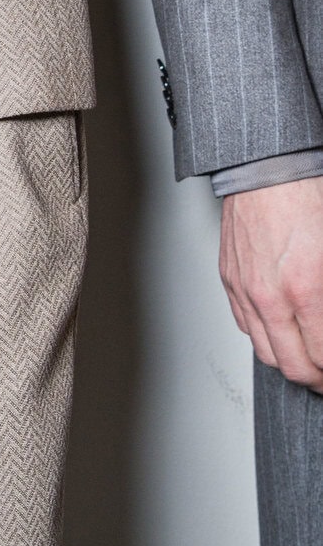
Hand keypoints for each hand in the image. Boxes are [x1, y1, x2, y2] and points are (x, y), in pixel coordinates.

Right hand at [220, 175, 322, 387]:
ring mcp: (245, 289)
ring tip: (309, 356)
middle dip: (316, 378)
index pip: (321, 358)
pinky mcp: (230, 279)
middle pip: (292, 367)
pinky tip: (283, 330)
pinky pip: (246, 326)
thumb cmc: (308, 196)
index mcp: (306, 289)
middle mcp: (270, 296)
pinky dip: (266, 337)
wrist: (270, 167)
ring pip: (266, 352)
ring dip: (291, 361)